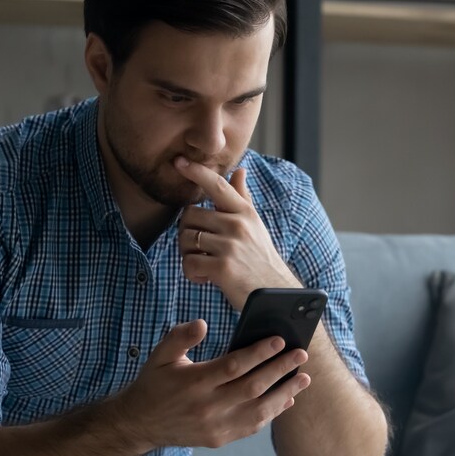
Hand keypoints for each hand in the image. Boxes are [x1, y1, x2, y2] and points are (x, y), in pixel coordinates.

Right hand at [117, 320, 310, 450]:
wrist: (140, 423)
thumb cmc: (154, 383)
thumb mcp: (160, 355)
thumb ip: (180, 337)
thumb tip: (202, 323)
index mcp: (194, 382)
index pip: (234, 365)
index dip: (259, 352)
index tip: (280, 339)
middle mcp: (207, 406)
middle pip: (252, 387)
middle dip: (280, 369)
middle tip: (301, 355)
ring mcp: (215, 426)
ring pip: (258, 411)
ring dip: (284, 393)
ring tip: (303, 378)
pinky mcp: (219, 439)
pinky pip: (252, 426)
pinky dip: (272, 413)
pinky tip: (287, 399)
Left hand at [174, 157, 300, 309]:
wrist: (275, 294)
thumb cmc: (260, 259)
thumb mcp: (255, 225)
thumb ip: (243, 198)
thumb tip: (240, 170)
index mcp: (244, 212)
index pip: (218, 186)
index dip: (197, 172)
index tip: (179, 161)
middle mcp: (238, 224)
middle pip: (189, 216)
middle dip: (186, 233)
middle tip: (199, 250)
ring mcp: (230, 245)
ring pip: (185, 239)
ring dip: (187, 255)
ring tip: (204, 265)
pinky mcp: (222, 267)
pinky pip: (188, 263)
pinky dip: (191, 274)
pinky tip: (206, 279)